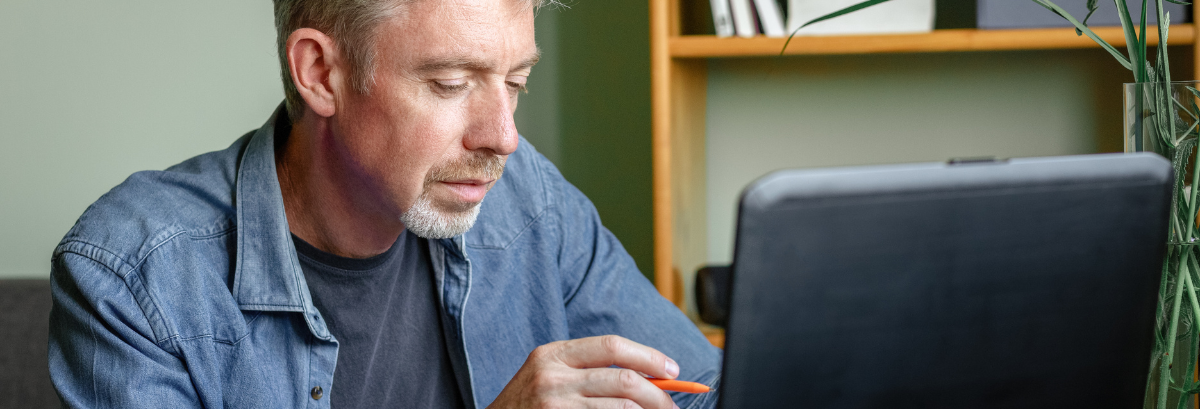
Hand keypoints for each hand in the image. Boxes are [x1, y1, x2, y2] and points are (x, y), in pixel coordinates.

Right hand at [487, 335, 681, 408]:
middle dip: (658, 395)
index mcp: (553, 354)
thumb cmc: (528, 404)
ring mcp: (555, 405)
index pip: (612, 346)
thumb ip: (589, 369)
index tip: (673, 370)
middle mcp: (552, 377)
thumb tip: (648, 376)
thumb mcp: (549, 375)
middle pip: (623, 380)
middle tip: (673, 407)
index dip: (649, 357)